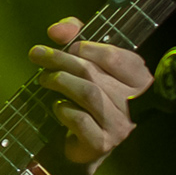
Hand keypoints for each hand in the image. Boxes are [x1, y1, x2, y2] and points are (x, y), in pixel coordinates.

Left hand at [29, 17, 153, 174]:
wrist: (90, 144)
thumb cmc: (92, 98)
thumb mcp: (89, 62)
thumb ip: (77, 38)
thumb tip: (56, 29)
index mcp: (137, 80)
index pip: (116, 57)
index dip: (88, 47)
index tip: (69, 46)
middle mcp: (134, 103)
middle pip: (94, 73)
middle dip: (61, 60)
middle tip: (37, 54)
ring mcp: (119, 125)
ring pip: (88, 93)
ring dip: (60, 81)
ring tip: (44, 78)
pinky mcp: (102, 143)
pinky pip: (79, 120)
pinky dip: (63, 110)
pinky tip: (57, 107)